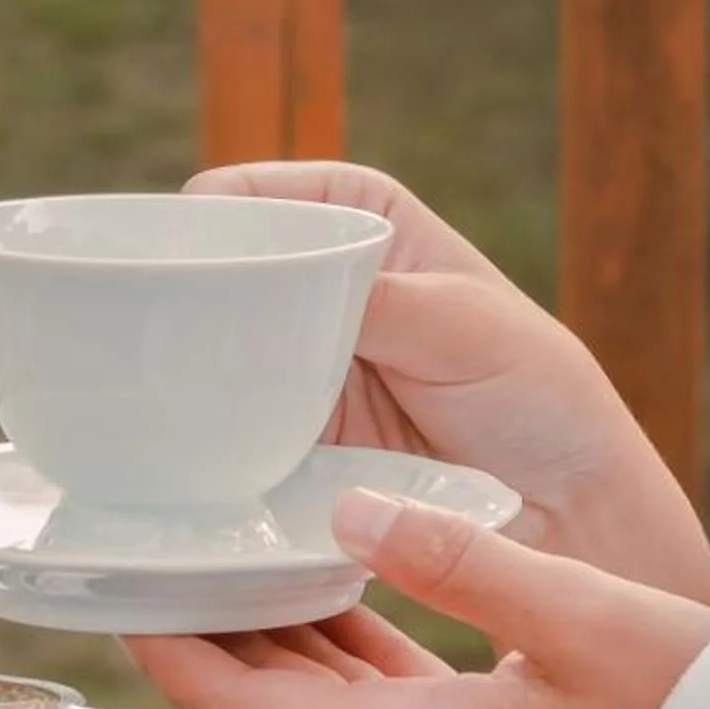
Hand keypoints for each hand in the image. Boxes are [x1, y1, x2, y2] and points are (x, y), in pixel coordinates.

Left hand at [132, 489, 709, 708]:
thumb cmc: (693, 699)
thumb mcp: (583, 613)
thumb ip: (460, 560)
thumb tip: (349, 505)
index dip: (179, 660)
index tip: (120, 601)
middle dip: (210, 642)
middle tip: (152, 557)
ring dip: (273, 642)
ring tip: (216, 552)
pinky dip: (339, 654)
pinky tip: (320, 582)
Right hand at [190, 161, 709, 605]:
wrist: (570, 514)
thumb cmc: (540, 396)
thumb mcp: (460, 324)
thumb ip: (369, 299)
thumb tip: (269, 288)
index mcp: (360, 217)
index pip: (253, 194)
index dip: (203, 218)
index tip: (167, 254)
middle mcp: (317, 282)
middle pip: (216, 272)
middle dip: (177, 295)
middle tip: (139, 327)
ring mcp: (296, 363)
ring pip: (208, 350)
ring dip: (179, 368)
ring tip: (146, 387)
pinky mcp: (287, 440)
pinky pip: (225, 426)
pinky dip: (200, 433)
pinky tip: (180, 442)